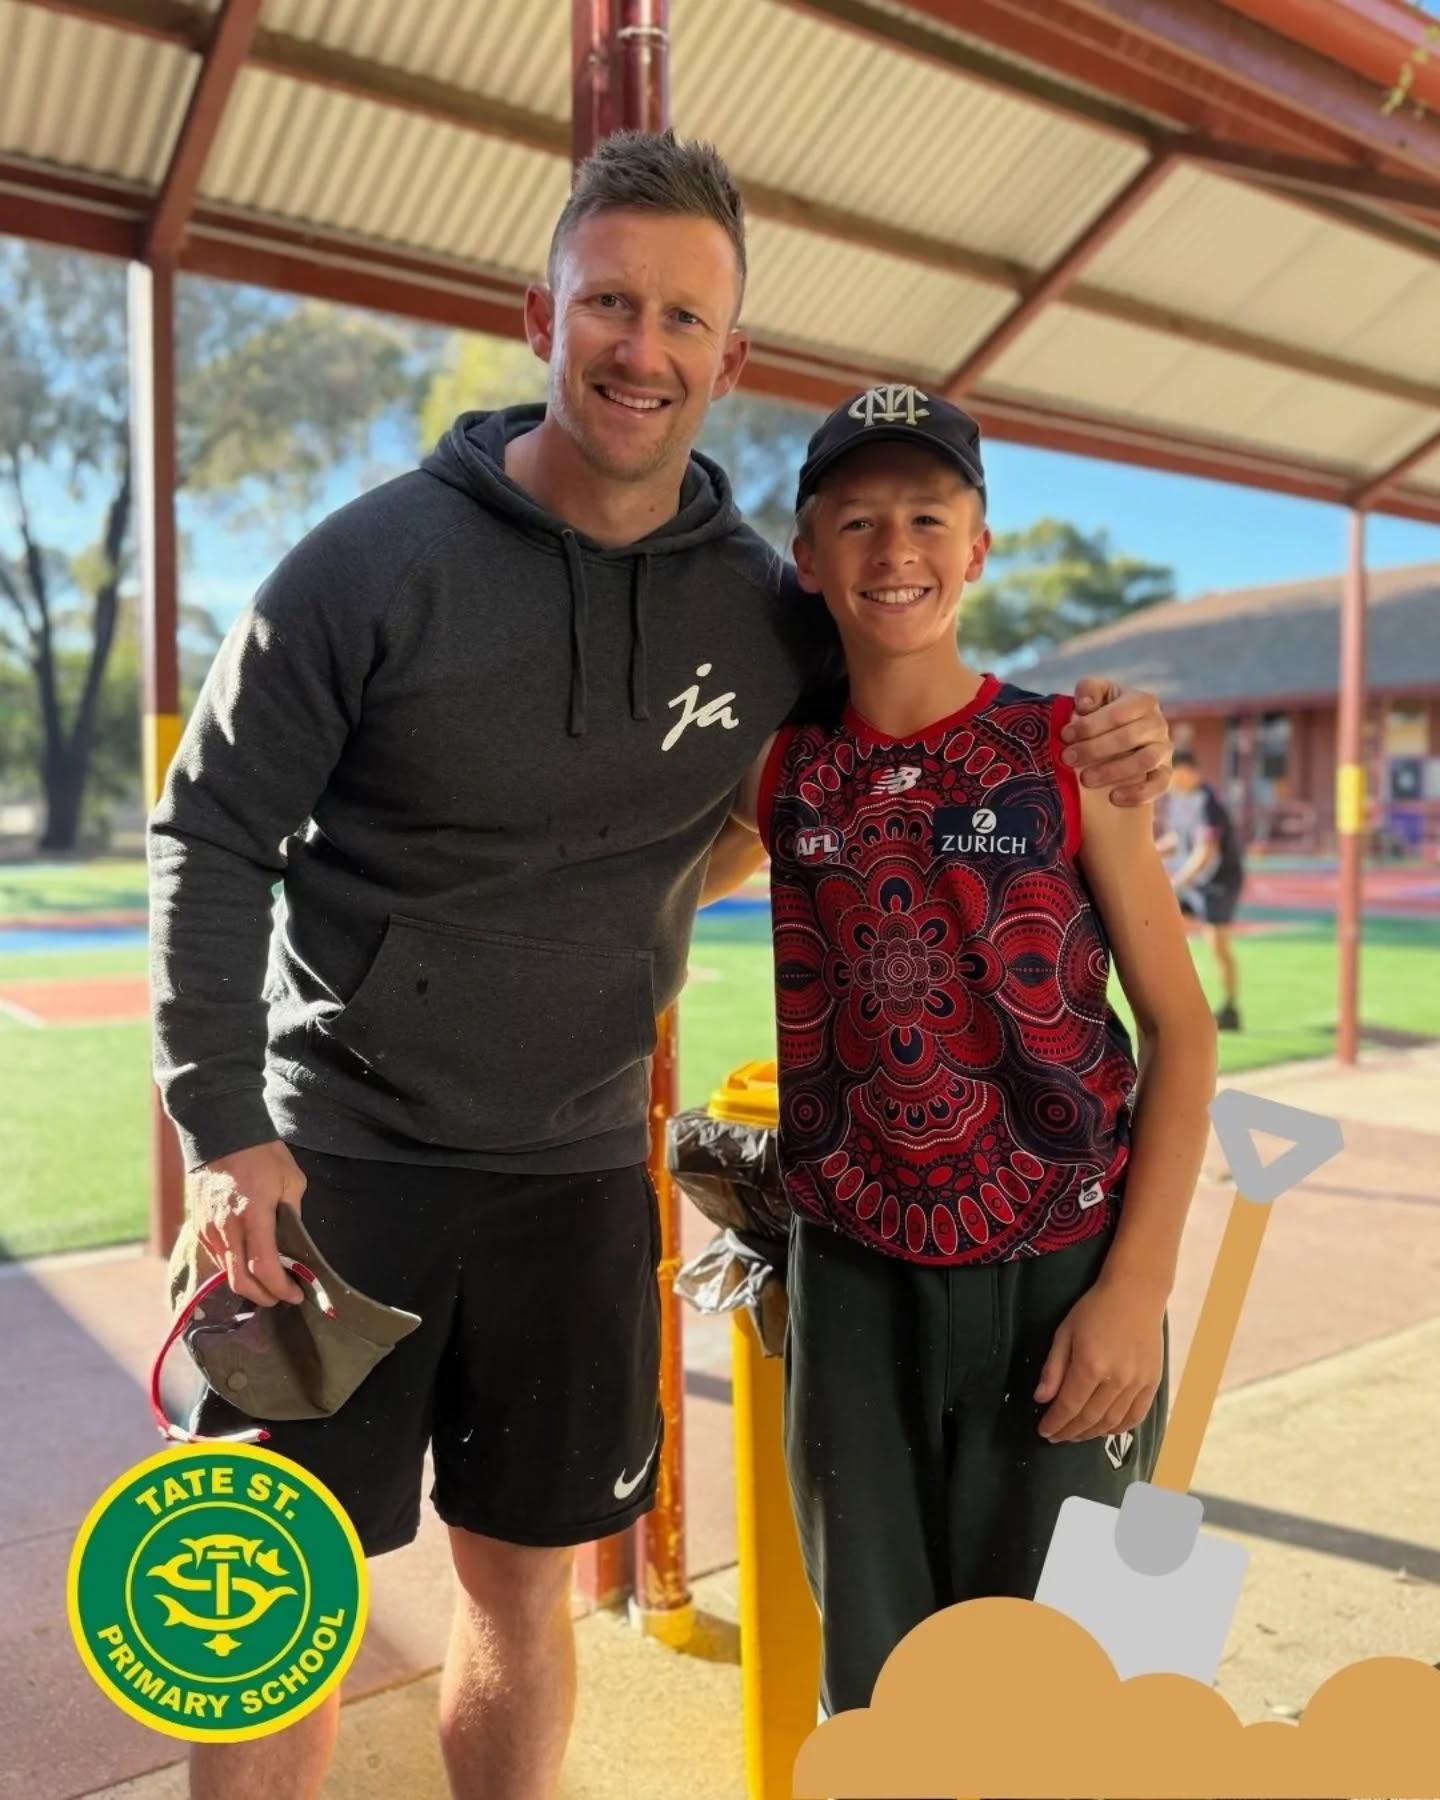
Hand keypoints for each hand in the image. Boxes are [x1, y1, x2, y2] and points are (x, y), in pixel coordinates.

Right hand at [191, 1141, 306, 1307]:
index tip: (296, 1294)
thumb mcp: (290, 1179)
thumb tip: (295, 1242)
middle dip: (264, 1297)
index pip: (264, 1267)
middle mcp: (226, 1228)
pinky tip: (249, 1265)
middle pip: (241, 1281)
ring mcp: (208, 1229)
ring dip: (248, 1285)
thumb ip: (293, 1214)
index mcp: (253, 1215)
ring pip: (227, 1273)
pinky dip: (234, 1269)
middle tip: (282, 1297)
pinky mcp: (198, 1227)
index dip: (281, 1288)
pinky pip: (217, 1258)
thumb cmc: (261, 1153)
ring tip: (269, 1283)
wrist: (219, 1132)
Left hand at [1033, 1274, 1165, 1443]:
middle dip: (1070, 1432)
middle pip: (1090, 1418)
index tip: (1044, 1431)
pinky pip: (1136, 1416)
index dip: (1055, 1423)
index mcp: (1090, 1365)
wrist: (1136, 1294)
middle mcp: (1116, 1380)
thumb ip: (1054, 1368)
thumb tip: (1041, 1399)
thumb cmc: (1095, 1309)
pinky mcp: (1152, 1383)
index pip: (1069, 1406)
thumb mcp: (1065, 1332)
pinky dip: (1119, 1428)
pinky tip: (1105, 1430)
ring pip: (1112, 1422)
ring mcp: (1137, 1384)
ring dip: (1092, 1434)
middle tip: (1057, 1436)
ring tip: (1076, 1435)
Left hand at [1062, 678, 1172, 806]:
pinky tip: (1113, 797)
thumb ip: (1088, 691)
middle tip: (1067, 759)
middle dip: (1094, 749)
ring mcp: (1163, 749)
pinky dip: (1137, 793)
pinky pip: (1159, 785)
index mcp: (1142, 701)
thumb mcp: (1093, 697)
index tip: (1065, 736)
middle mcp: (1157, 724)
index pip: (1119, 713)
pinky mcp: (1165, 774)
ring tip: (1084, 779)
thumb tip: (1085, 705)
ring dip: (1112, 771)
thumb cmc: (1101, 717)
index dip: (1090, 725)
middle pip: (1129, 737)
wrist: (1113, 744)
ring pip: (1144, 761)